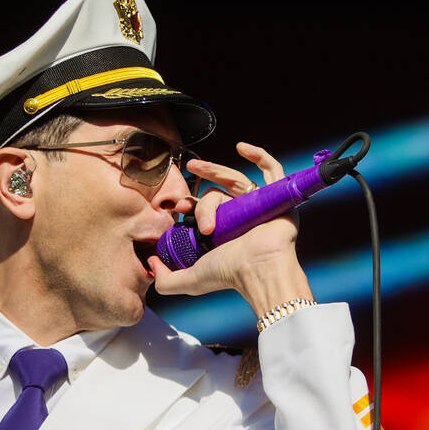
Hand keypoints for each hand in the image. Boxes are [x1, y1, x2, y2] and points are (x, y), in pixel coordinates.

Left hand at [148, 143, 313, 316]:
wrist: (257, 268)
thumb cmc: (228, 275)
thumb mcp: (189, 281)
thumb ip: (166, 280)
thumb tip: (151, 265)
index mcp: (225, 231)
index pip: (205, 209)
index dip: (190, 205)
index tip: (177, 209)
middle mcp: (242, 217)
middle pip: (216, 195)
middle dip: (197, 197)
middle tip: (182, 202)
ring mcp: (260, 205)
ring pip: (234, 180)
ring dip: (214, 173)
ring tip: (197, 170)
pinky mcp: (277, 196)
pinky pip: (271, 169)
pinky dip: (258, 155)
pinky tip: (241, 148)